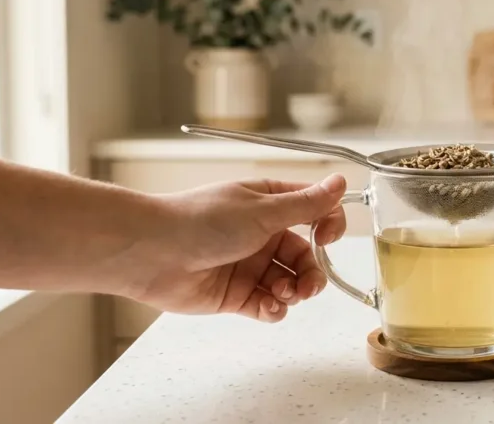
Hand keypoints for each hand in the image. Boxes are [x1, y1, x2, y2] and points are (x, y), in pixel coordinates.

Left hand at [128, 174, 346, 322]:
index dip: (327, 226)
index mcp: (268, 204)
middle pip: (305, 256)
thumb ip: (306, 205)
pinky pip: (267, 306)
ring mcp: (249, 265)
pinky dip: (274, 310)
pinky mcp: (236, 294)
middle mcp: (261, 234)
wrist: (151, 253)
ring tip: (283, 295)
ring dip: (294, 292)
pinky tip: (268, 307)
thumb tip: (341, 182)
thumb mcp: (263, 210)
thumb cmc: (200, 221)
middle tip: (308, 286)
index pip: (314, 212)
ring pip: (289, 283)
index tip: (326, 239)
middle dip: (313, 273)